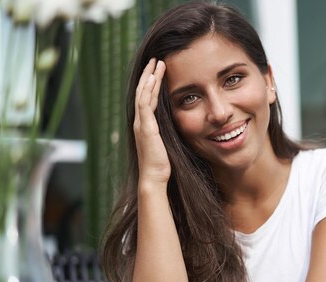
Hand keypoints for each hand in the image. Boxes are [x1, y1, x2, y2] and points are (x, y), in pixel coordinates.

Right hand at [134, 58, 170, 186]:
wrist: (155, 178)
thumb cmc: (164, 165)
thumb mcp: (169, 143)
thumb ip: (171, 132)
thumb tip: (185, 125)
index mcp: (145, 125)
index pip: (147, 98)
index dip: (152, 83)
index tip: (158, 70)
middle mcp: (140, 122)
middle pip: (142, 92)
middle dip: (149, 75)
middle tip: (155, 60)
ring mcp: (140, 124)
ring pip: (142, 94)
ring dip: (149, 77)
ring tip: (156, 63)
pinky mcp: (145, 128)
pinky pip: (145, 103)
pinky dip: (148, 90)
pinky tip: (153, 78)